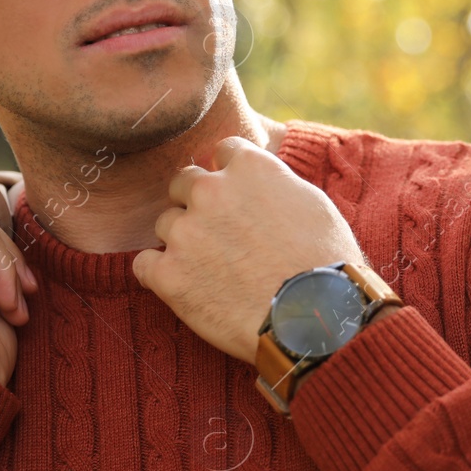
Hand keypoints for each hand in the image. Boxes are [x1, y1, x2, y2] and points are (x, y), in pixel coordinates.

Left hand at [131, 136, 365, 364]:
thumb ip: (274, 183)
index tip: (238, 198)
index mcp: (249, 167)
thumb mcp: (312, 203)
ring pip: (165, 224)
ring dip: (183, 241)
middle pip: (184, 182)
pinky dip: (162, 275)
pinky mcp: (168, 275)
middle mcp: (210, 191)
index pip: (223, 152)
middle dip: (198, 203)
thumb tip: (259, 182)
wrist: (317, 318)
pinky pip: (145, 264)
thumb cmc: (326, 264)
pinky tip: (189, 288)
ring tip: (212, 270)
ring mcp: (185, 232)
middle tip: (221, 235)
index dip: (231, 177)